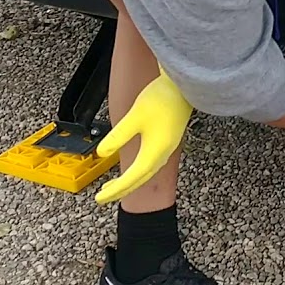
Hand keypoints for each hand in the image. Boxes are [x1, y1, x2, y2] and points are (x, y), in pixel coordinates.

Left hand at [93, 67, 192, 203]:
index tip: (100, 198)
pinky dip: (138, 170)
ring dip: (130, 181)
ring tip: (114, 184)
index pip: (131, 178)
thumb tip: (102, 152)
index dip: (115, 190)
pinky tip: (132, 166)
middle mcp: (162, 154)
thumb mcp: (134, 117)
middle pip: (140, 179)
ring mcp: (166, 148)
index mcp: (154, 152)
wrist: (184, 86)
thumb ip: (118, 137)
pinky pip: (151, 164)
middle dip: (121, 189)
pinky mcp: (168, 140)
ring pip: (146, 173)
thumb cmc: (162, 99)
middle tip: (103, 196)